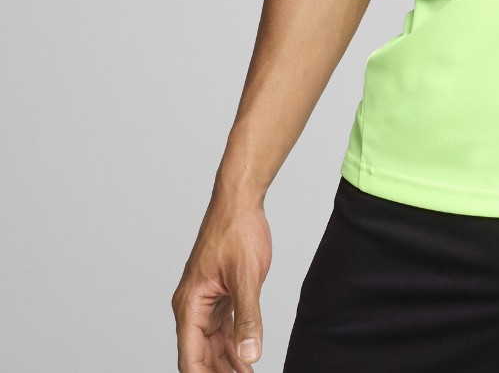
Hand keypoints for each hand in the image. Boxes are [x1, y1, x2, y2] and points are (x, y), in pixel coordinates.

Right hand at [172, 195, 272, 371]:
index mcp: (190, 306)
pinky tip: (246, 359)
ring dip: (227, 363)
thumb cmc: (237, 231)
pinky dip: (234, 343)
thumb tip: (250, 356)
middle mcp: (192, 306)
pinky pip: (223, 326)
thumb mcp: (246, 277)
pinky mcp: (219, 292)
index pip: (191, 358)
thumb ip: (247, 318)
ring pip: (213, 343)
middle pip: (201, 355)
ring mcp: (205, 300)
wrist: (240, 200)